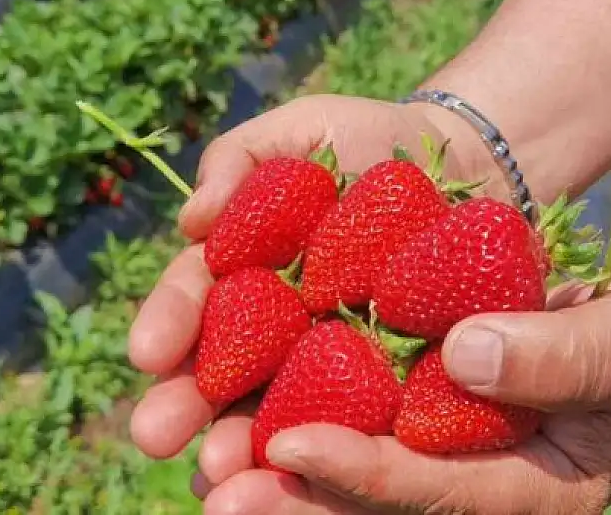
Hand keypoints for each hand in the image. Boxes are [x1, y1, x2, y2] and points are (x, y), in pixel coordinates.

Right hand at [127, 95, 463, 460]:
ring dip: (242, 443)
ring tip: (219, 470)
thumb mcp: (302, 130)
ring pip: (277, 410)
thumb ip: (242, 160)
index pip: (196, 299)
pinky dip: (327, 458)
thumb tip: (192, 218)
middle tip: (157, 434)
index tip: (147, 353)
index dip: (169, 323)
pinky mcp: (391, 387)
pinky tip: (299, 485)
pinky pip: (357, 425)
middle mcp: (274, 327)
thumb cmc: (368, 142)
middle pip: (222, 370)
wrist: (463, 166)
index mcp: (243, 270)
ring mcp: (330, 362)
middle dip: (186, 403)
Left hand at [184, 264, 610, 514]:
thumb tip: (467, 356)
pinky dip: (301, 414)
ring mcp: (446, 452)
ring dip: (277, 468)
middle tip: (216, 488)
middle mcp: (474, 482)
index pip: (437, 492)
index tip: (291, 447)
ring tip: (203, 458)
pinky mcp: (422, 413)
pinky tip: (236, 402)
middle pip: (375, 501)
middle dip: (294, 498)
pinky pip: (359, 419)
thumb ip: (561, 357)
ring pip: (354, 469)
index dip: (364, 474)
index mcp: (530, 491)